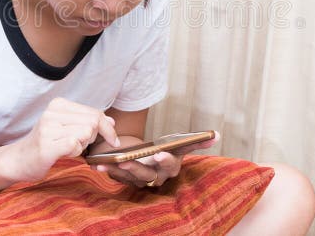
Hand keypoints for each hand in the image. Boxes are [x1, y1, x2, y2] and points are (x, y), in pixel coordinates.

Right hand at [2, 97, 119, 181]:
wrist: (19, 160)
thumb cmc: (46, 144)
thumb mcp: (67, 127)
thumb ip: (88, 121)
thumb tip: (112, 121)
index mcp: (59, 104)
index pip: (94, 112)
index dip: (108, 128)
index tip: (113, 140)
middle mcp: (52, 112)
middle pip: (93, 122)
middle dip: (93, 137)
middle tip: (80, 145)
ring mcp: (47, 128)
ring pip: (86, 133)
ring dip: (82, 146)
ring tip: (67, 148)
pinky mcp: (46, 146)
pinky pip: (75, 145)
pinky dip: (74, 153)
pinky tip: (63, 153)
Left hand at [91, 132, 218, 187]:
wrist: (148, 159)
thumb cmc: (165, 150)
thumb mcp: (179, 145)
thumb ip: (196, 141)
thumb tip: (217, 135)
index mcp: (171, 166)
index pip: (171, 164)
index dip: (166, 159)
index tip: (159, 153)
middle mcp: (156, 176)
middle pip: (149, 173)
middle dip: (139, 166)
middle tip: (125, 160)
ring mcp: (141, 179)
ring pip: (131, 176)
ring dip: (120, 169)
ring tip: (111, 161)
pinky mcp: (127, 179)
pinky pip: (116, 176)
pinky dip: (107, 170)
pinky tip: (97, 164)